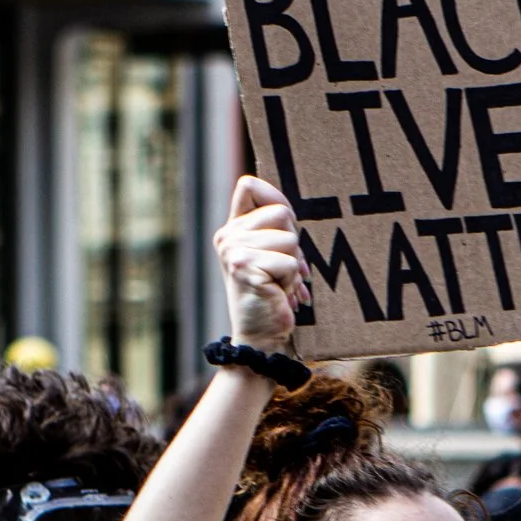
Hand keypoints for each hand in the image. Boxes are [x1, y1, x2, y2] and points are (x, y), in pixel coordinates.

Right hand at [214, 176, 308, 351]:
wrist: (260, 335)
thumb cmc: (272, 293)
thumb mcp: (270, 253)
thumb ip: (274, 227)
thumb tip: (293, 206)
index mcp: (232, 229)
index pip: (249, 185)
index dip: (276, 199)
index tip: (285, 226)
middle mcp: (227, 236)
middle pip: (281, 212)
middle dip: (292, 242)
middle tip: (282, 269)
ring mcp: (233, 251)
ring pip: (289, 239)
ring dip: (293, 266)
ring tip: (279, 284)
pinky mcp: (244, 267)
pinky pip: (289, 262)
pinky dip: (292, 282)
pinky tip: (278, 293)